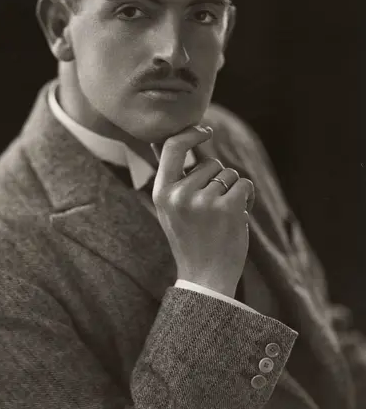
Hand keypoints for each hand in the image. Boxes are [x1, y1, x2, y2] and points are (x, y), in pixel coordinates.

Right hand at [151, 125, 254, 296]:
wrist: (205, 278)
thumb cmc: (190, 238)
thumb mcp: (170, 207)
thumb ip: (172, 175)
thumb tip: (165, 140)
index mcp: (161, 192)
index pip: (172, 146)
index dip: (190, 133)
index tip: (205, 131)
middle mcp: (179, 194)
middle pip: (210, 163)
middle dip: (218, 180)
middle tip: (212, 209)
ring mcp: (203, 201)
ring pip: (228, 174)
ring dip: (233, 190)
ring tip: (224, 215)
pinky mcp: (227, 208)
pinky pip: (244, 184)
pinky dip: (248, 196)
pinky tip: (240, 214)